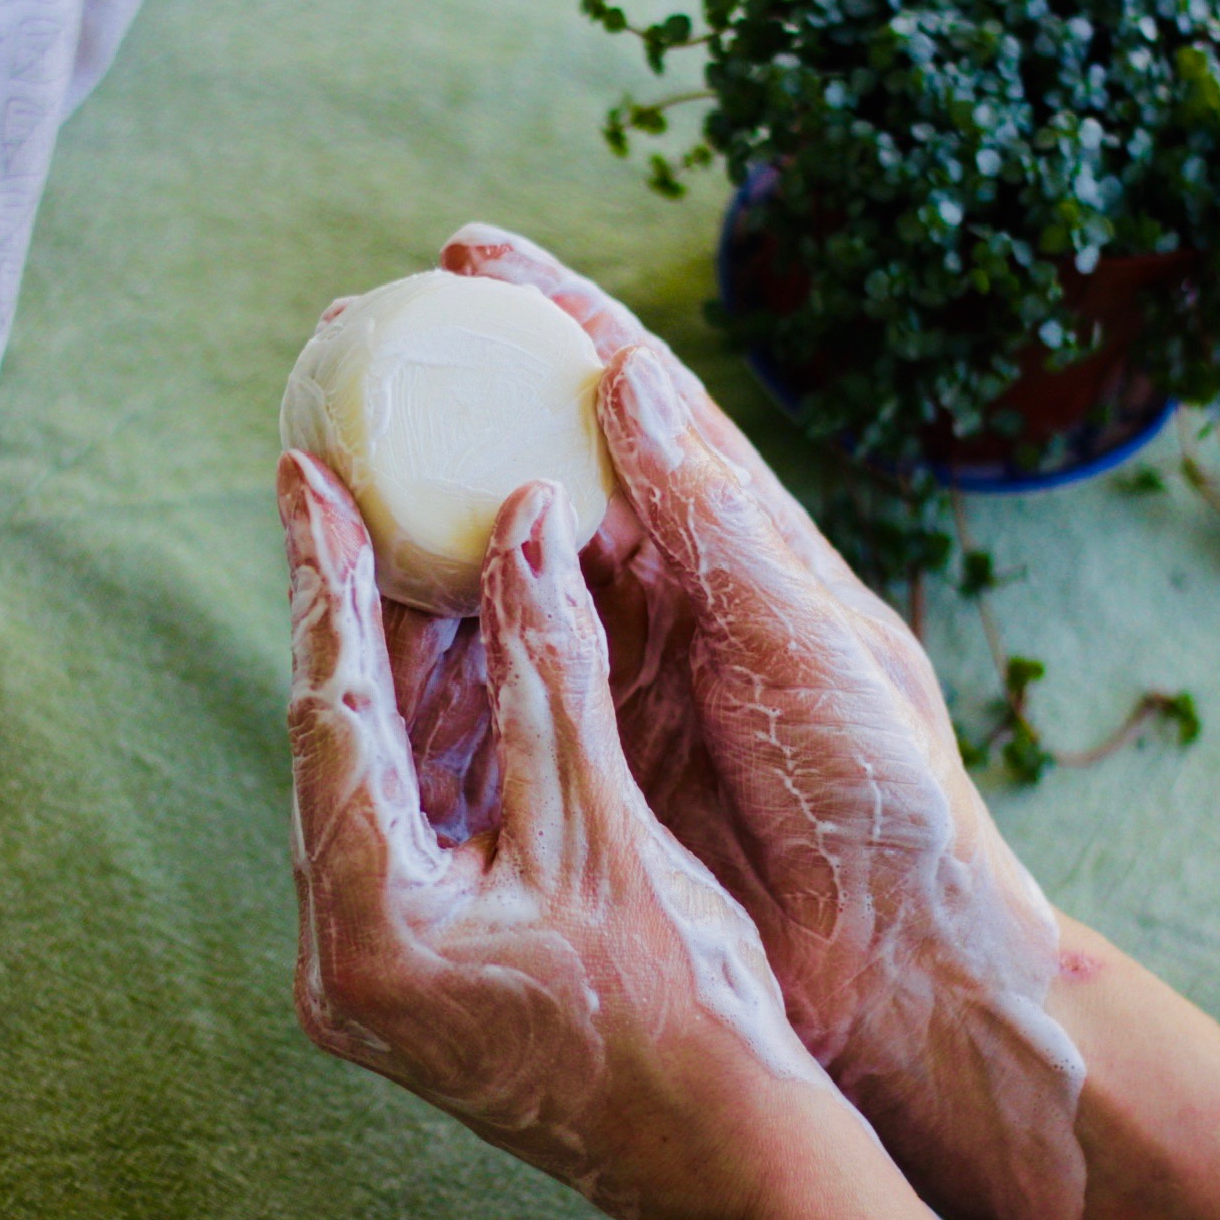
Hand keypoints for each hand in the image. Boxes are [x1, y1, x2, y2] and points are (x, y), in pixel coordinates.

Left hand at [278, 452, 961, 1219]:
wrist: (727, 1156)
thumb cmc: (684, 1017)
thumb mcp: (607, 824)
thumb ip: (550, 669)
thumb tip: (518, 521)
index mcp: (373, 932)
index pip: (331, 717)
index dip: (325, 583)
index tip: (305, 479)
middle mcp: (343, 956)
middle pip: (337, 741)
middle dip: (356, 612)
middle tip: (344, 490)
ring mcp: (374, 965)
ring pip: (377, 775)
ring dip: (408, 666)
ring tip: (416, 542)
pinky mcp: (416, 961)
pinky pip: (415, 817)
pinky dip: (446, 733)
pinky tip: (469, 645)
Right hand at [440, 228, 1087, 1219]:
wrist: (888, 965)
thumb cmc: (880, 797)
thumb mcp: (808, 642)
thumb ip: (718, 518)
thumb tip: (631, 372)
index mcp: (734, 539)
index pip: (633, 395)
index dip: (553, 315)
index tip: (467, 253)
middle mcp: (664, 586)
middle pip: (541, 459)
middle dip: (455, 390)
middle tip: (361, 331)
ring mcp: (612, 667)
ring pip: (493, 560)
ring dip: (415, 499)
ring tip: (331, 439)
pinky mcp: (574, 750)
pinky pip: (476, 674)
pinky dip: (418, 630)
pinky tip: (352, 597)